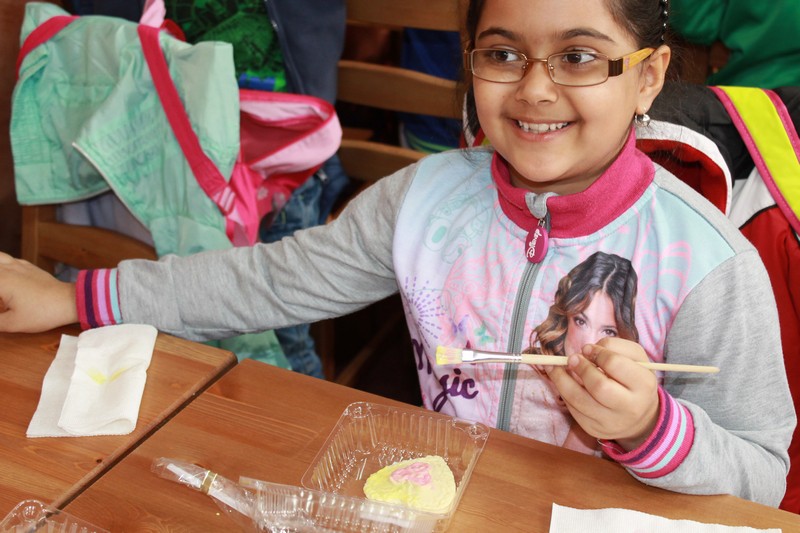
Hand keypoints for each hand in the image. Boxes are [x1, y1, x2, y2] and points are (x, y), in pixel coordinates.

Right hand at [0, 252, 77, 331]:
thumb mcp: (13, 323)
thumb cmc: (43, 313)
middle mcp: (6, 268)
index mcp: (0, 281)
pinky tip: (3, 272)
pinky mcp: (28, 266)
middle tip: (0, 301)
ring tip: (1, 291)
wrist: (69, 301)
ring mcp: (18, 265)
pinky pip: (6, 258)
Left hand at [545, 337, 659, 450]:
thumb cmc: (634, 379)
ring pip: (578, 399)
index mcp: (644, 384)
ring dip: (561, 379)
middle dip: (581, 368)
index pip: (615, 364)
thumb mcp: (635, 358)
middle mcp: (630, 407)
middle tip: (571, 358)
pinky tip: (562, 381)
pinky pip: (572, 409)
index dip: (597, 353)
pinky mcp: (593, 429)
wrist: (640, 417)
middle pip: (598, 386)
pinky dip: (564, 392)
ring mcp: (611, 422)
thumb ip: (614, 346)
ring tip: (555, 367)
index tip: (586, 348)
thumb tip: (586, 350)